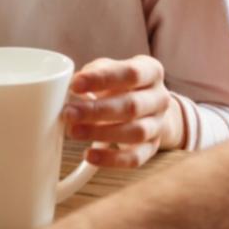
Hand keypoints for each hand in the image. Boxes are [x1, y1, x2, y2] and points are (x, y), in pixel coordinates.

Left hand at [63, 55, 182, 167]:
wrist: (148, 107)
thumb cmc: (121, 84)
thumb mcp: (110, 69)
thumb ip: (93, 73)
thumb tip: (72, 86)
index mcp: (151, 71)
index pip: (130, 73)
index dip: (102, 79)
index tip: (75, 84)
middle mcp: (159, 98)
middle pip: (132, 105)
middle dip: (96, 110)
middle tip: (69, 113)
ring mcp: (158, 125)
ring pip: (135, 133)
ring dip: (101, 133)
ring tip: (74, 131)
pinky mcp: (152, 148)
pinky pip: (134, 158)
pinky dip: (111, 159)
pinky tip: (89, 155)